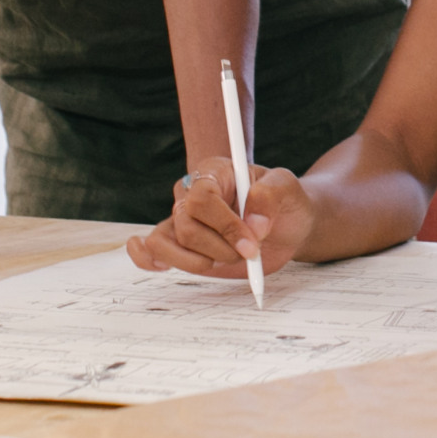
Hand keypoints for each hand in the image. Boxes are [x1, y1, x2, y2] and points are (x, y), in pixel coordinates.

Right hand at [126, 158, 315, 275]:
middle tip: (250, 252)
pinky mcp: (182, 246)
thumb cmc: (285, 201)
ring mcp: (183, 220)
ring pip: (165, 242)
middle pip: (186, 226)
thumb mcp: (288, 188)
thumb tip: (252, 224)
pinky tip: (161, 265)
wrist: (287, 224)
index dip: (225, 225)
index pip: (202, 198)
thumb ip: (271, 195)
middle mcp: (192, 194)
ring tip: (228, 258)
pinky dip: (148, 259)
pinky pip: (150, 249)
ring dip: (200, 261)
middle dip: (221, 248)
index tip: (252, 243)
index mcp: (214, 172)